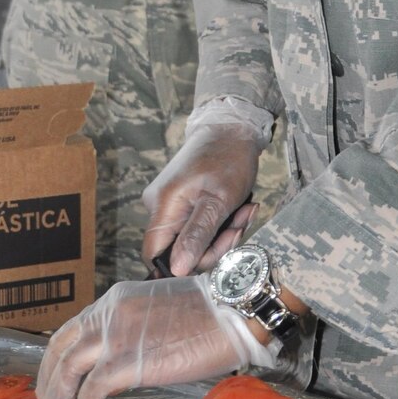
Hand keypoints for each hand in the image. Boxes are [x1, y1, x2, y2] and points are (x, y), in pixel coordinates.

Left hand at [35, 276, 267, 398]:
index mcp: (114, 301)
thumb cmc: (208, 314)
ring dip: (58, 397)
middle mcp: (108, 315)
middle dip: (48, 382)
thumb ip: (131, 327)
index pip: (70, 331)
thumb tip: (119, 358)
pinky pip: (92, 388)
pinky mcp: (128, 361)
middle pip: (58, 350)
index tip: (57, 383)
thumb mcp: (156, 309)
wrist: (231, 312)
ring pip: (67, 369)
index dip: (57, 360)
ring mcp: (116, 337)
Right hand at [142, 117, 262, 275]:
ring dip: (222, 233)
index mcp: (162, 206)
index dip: (181, 266)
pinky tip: (237, 209)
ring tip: (243, 211)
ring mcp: (170, 204)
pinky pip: (197, 226)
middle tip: (239, 225)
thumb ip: (197, 236)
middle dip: (214, 245)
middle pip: (178, 250)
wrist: (231, 128)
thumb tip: (178, 269)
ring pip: (192, 239)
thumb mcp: (218, 201)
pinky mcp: (182, 201)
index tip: (213, 255)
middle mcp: (159, 207)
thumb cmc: (226, 158)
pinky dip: (219, 223)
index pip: (154, 255)